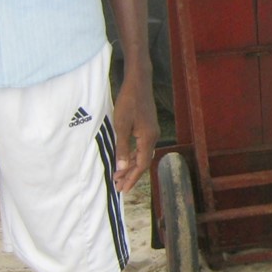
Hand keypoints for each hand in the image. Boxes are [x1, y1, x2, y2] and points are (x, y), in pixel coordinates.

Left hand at [109, 71, 158, 192]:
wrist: (138, 82)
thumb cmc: (128, 102)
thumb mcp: (121, 126)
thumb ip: (122, 147)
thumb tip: (121, 168)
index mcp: (148, 138)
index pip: (141, 164)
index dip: (132, 177)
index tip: (123, 188)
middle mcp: (153, 137)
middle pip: (143, 161)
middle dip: (130, 174)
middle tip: (119, 186)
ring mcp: (151, 131)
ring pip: (142, 154)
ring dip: (131, 165)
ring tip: (119, 176)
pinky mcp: (148, 127)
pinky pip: (141, 146)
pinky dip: (133, 155)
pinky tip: (125, 158)